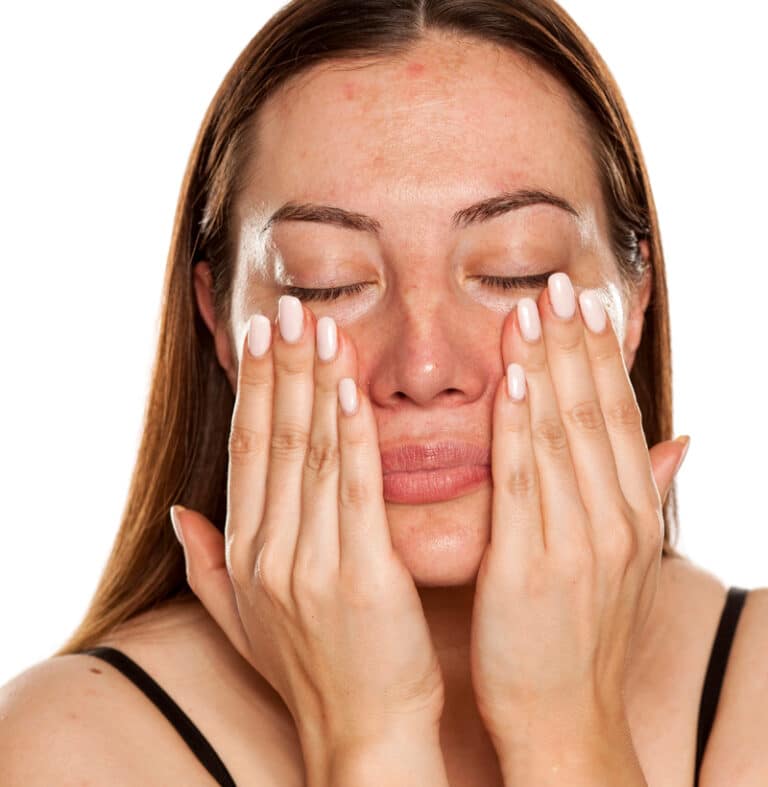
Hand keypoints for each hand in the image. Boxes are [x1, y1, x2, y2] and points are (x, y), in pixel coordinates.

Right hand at [170, 296, 443, 765]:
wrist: (365, 733)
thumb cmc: (314, 671)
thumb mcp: (245, 622)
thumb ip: (208, 566)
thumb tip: (180, 513)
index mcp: (247, 553)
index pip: (248, 452)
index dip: (253, 390)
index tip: (260, 337)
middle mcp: (270, 551)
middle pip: (274, 439)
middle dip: (280, 369)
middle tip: (287, 308)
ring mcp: (311, 563)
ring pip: (311, 453)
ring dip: (315, 384)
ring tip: (319, 327)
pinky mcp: (362, 575)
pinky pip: (354, 490)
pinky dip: (351, 434)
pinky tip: (351, 387)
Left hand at [470, 273, 688, 743]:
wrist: (566, 717)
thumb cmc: (579, 635)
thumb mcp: (624, 561)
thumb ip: (642, 494)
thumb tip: (680, 441)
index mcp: (630, 514)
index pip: (616, 416)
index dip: (602, 356)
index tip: (588, 304)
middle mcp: (613, 519)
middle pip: (594, 412)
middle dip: (577, 343)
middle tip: (562, 283)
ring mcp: (578, 541)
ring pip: (564, 433)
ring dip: (551, 364)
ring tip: (536, 307)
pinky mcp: (532, 565)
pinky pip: (526, 480)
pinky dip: (522, 425)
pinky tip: (516, 378)